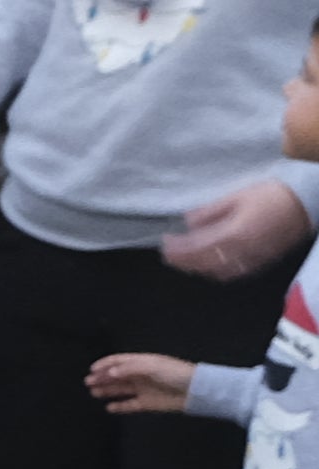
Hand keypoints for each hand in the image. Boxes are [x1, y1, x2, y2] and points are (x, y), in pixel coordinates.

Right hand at [94, 348, 212, 414]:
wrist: (195, 391)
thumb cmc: (174, 373)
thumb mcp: (151, 366)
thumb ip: (129, 369)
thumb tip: (109, 372)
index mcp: (142, 362)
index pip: (119, 361)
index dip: (106, 364)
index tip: (92, 369)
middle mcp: (140, 375)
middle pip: (117, 375)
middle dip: (102, 377)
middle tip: (88, 382)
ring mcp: (143, 389)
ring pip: (121, 389)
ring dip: (107, 390)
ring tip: (94, 392)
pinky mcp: (147, 403)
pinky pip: (129, 405)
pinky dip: (119, 406)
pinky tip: (109, 407)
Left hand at [165, 175, 315, 282]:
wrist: (308, 203)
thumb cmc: (272, 194)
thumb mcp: (237, 196)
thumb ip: (211, 211)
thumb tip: (188, 221)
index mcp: (234, 235)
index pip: (197, 248)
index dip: (179, 249)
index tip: (165, 242)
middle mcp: (242, 253)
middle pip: (205, 264)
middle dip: (184, 261)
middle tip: (168, 255)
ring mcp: (254, 260)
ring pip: (218, 272)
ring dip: (197, 268)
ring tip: (183, 260)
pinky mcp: (263, 263)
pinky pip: (234, 273)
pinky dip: (216, 271)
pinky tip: (209, 264)